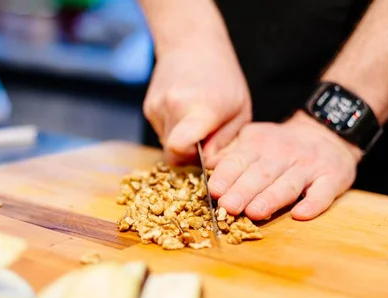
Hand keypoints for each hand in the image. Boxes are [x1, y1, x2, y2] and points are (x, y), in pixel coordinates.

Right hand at [143, 34, 251, 164]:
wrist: (192, 44)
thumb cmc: (224, 79)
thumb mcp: (239, 111)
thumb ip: (225, 143)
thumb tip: (208, 164)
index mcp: (200, 109)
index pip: (178, 148)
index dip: (189, 158)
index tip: (203, 152)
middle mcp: (173, 107)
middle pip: (172, 153)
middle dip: (188, 153)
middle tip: (204, 138)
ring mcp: (157, 106)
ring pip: (166, 143)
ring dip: (181, 140)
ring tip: (195, 121)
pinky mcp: (148, 107)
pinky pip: (161, 131)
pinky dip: (173, 129)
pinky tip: (184, 112)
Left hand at [207, 111, 362, 220]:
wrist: (325, 132)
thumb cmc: (278, 146)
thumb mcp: (251, 140)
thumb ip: (229, 154)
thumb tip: (206, 164)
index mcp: (258, 145)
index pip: (240, 160)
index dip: (227, 175)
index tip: (214, 190)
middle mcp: (283, 154)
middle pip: (261, 175)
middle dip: (244, 191)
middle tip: (228, 206)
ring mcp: (309, 166)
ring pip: (288, 184)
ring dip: (272, 199)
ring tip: (256, 213)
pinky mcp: (332, 178)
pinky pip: (323, 192)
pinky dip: (314, 203)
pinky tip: (302, 214)